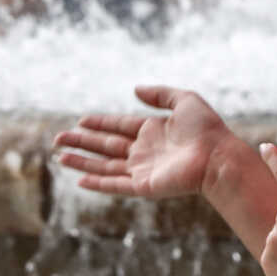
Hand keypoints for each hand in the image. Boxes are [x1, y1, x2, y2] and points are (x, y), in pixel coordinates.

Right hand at [53, 85, 235, 199]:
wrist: (218, 157)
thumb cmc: (207, 129)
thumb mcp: (185, 100)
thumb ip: (160, 94)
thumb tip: (134, 89)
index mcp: (153, 131)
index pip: (119, 127)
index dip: (99, 124)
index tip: (80, 121)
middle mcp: (145, 151)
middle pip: (106, 146)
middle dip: (81, 142)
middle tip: (58, 139)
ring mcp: (143, 170)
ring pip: (105, 166)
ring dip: (82, 162)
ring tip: (59, 157)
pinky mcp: (144, 186)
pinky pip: (115, 185)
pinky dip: (97, 182)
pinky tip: (79, 179)